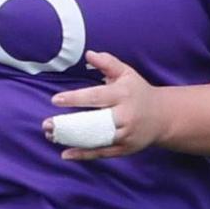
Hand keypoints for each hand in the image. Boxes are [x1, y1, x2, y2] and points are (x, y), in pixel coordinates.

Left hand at [44, 50, 174, 158]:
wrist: (163, 117)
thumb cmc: (138, 92)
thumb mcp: (126, 74)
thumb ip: (108, 63)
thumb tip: (88, 53)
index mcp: (123, 95)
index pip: (97, 97)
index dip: (76, 98)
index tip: (55, 100)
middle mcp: (125, 116)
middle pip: (94, 121)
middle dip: (69, 124)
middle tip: (46, 124)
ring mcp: (126, 134)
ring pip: (96, 139)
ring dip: (72, 139)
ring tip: (51, 136)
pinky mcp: (125, 148)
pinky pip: (102, 153)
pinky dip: (83, 155)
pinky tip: (65, 154)